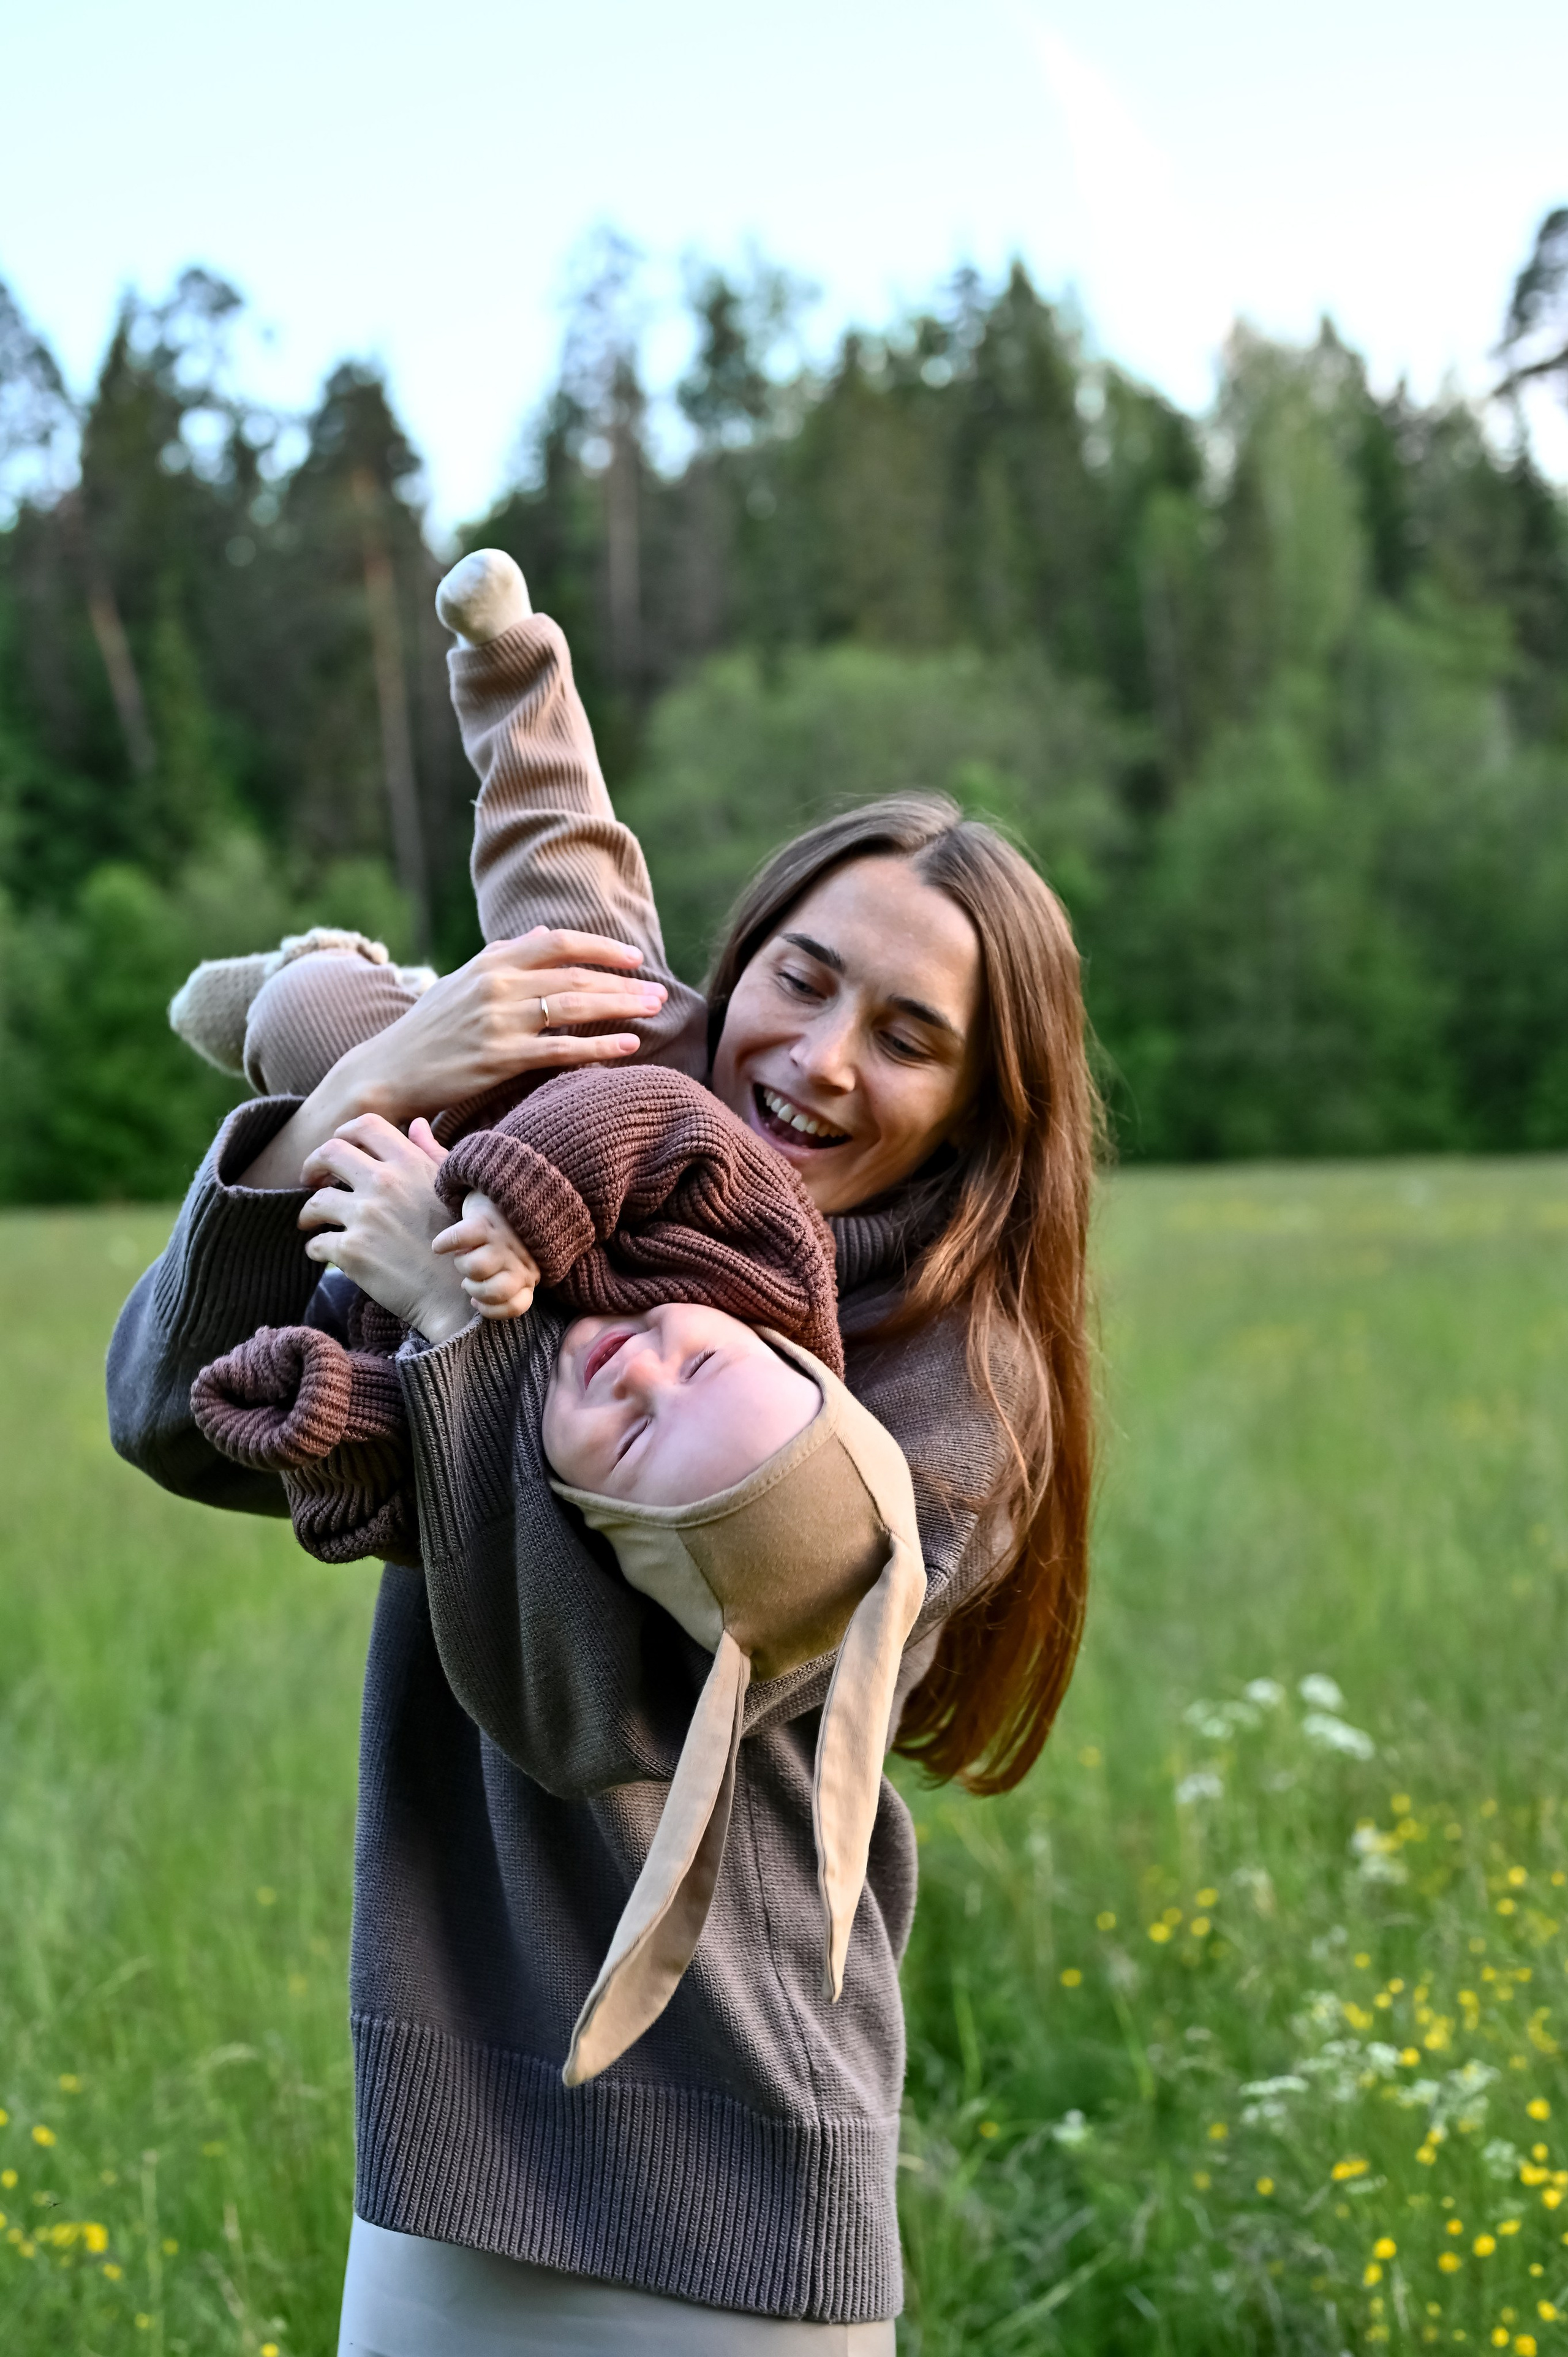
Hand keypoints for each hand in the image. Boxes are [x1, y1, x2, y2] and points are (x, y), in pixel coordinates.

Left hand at [298, 1115, 471, 1343]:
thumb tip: (415, 1124)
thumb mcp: (451, 1189)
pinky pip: (316, 1243)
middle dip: (313, 1165)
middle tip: (311, 1181)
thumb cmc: (462, 1243)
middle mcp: (385, 1183)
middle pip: (329, 1152)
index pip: (365, 1126)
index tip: (339, 1149)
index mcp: (409, 1163)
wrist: (457, 1296)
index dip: (344, 1133)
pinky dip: (315, 1249)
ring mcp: (365, 1216)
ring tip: (311, 1222)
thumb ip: (430, 1153)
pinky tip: (323, 1254)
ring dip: (308, 1212)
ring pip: (315, 1202)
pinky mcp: (351, 1251)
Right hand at [352, 928, 667, 1122]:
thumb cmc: (430, 1029)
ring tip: (652, 1011)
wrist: (389, 1071)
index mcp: (490, 962)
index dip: (601, 948)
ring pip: (574, 1008)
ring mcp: (498, 1022)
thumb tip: (541, 932)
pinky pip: (562, 1050)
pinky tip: (629, 1045)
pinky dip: (600, 1046)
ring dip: (620, 1008)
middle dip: (622, 983)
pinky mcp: (499, 1059)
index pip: (557, 942)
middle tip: (658, 991)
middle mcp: (496, 985)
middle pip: (574, 976)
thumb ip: (504, 954)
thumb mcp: (462, 980)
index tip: (634, 959)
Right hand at [433, 1191, 540, 1320]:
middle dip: (475, 1290)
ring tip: (463, 1254)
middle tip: (471, 1278)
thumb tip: (476, 1300)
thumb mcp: (517, 1264)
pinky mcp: (484, 1220)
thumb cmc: (510, 1236)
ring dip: (461, 1264)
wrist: (511, 1190)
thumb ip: (507, 1285)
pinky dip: (445, 1243)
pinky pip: (459, 1237)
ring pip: (476, 1267)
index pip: (517, 1305)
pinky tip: (440, 1246)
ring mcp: (503, 1239)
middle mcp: (520, 1258)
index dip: (492, 1309)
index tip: (478, 1300)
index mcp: (529, 1272)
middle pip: (495, 1291)